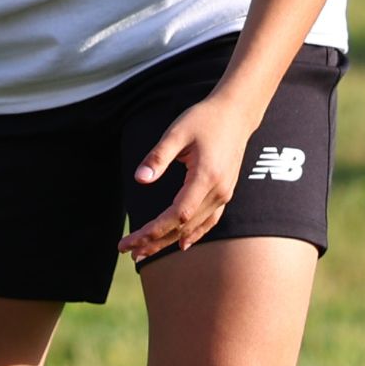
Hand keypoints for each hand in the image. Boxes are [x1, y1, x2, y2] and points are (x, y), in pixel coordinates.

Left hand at [124, 91, 264, 259]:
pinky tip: (181, 244)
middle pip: (183, 227)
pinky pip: (209, 221)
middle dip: (154, 242)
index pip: (177, 215)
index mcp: (206, 177)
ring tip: (144, 252)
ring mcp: (224, 193)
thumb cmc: (204, 119)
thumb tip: (140, 180)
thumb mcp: (177, 132)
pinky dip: (194, 234)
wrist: (236, 113)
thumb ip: (158, 157)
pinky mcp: (225, 192)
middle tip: (128, 251)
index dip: (153, 231)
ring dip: (169, 241)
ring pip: (194, 227)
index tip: (130, 240)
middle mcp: (218, 191)